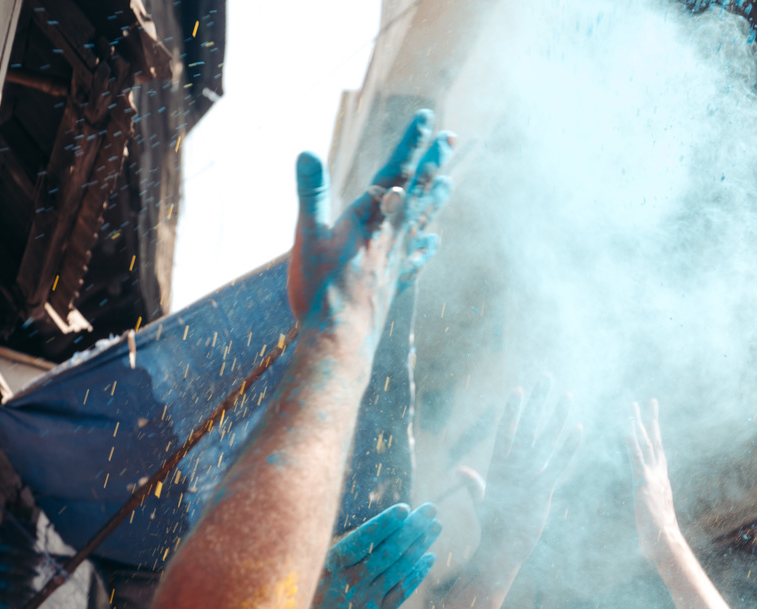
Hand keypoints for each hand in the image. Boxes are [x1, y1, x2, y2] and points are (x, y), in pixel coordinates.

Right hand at [288, 111, 452, 338]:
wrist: (340, 340)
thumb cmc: (321, 290)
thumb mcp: (307, 237)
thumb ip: (310, 193)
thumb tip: (306, 151)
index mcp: (370, 218)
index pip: (395, 171)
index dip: (411, 143)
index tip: (428, 119)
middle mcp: (390, 235)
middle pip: (417, 192)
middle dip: (433, 163)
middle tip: (450, 140)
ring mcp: (396, 261)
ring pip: (421, 221)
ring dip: (435, 199)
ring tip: (448, 182)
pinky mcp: (394, 284)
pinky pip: (415, 260)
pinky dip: (425, 246)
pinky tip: (434, 241)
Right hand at [292, 503, 439, 608]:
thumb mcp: (306, 578)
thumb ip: (332, 557)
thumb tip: (362, 531)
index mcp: (330, 570)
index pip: (363, 542)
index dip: (385, 524)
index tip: (404, 509)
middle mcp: (351, 585)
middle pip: (388, 552)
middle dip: (412, 528)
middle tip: (431, 509)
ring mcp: (366, 602)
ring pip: (399, 569)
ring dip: (420, 545)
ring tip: (436, 526)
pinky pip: (401, 592)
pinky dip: (416, 573)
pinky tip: (430, 558)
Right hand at [463, 378, 581, 575]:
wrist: (499, 552)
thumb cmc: (492, 528)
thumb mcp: (480, 502)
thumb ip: (472, 483)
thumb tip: (459, 471)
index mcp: (497, 468)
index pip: (505, 432)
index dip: (512, 411)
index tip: (519, 390)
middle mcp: (511, 469)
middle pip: (525, 427)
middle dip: (537, 402)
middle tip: (546, 378)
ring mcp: (526, 479)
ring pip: (543, 441)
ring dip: (557, 417)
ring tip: (568, 396)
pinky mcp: (541, 492)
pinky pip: (558, 464)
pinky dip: (568, 446)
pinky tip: (579, 428)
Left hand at [629, 400, 680, 561]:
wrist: (665, 544)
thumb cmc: (659, 542)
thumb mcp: (651, 527)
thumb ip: (647, 526)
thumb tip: (642, 546)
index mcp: (660, 482)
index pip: (657, 454)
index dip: (654, 436)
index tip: (651, 421)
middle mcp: (659, 475)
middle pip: (655, 441)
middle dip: (651, 420)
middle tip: (649, 400)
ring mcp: (652, 476)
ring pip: (645, 443)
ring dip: (637, 422)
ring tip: (632, 404)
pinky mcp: (643, 481)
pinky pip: (636, 454)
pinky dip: (631, 438)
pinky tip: (626, 423)